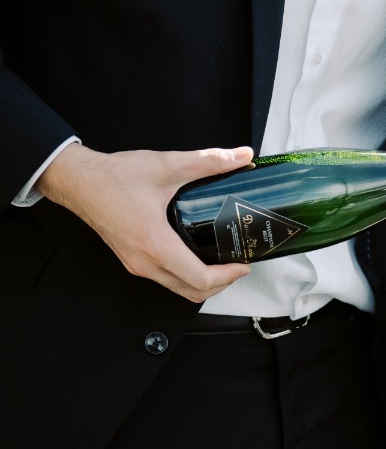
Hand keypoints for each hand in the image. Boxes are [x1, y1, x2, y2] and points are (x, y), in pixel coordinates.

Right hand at [39, 142, 253, 302]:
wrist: (78, 181)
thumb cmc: (114, 177)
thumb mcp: (167, 166)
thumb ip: (209, 161)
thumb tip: (241, 156)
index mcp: (156, 244)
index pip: (199, 279)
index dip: (228, 276)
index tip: (243, 265)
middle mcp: (145, 262)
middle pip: (191, 292)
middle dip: (220, 284)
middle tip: (237, 265)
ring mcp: (136, 264)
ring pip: (177, 288)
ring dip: (202, 282)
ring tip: (221, 261)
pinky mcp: (131, 260)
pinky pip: (164, 278)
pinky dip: (185, 275)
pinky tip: (196, 254)